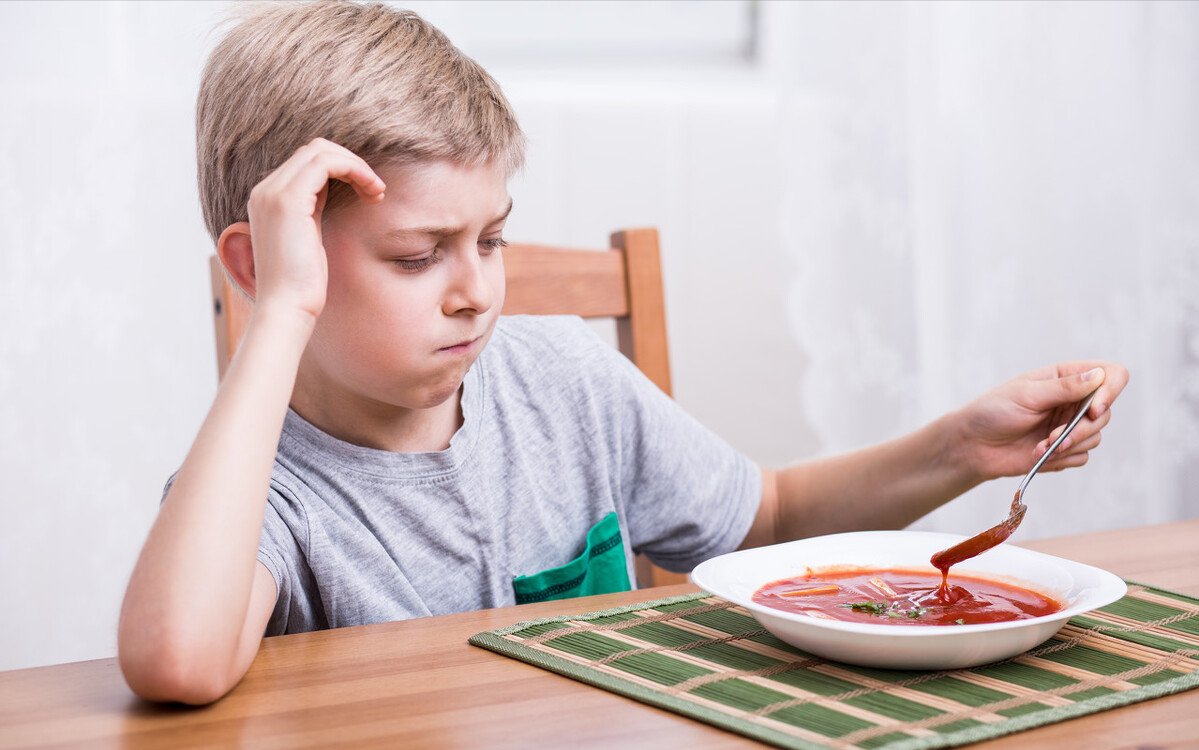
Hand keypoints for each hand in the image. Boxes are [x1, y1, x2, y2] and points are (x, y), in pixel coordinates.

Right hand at [237, 138, 385, 320]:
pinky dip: (354, 170)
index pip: (307, 163)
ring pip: (321, 151)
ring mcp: (273, 193)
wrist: (286, 308)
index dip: (342, 169)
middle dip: (351, 163)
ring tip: (377, 191)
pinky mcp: (288, 200)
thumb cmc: (302, 285)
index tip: (368, 193)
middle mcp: (266, 190)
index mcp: (268, 199)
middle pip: (314, 150)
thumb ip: (312, 211)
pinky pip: (325, 162)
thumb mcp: (309, 239)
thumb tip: (330, 192)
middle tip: (376, 190)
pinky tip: (371, 191)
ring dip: (357, 166)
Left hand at [953, 361, 1129, 481]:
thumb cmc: (993, 411)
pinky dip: (1062, 458)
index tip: (1093, 410)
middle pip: (1105, 413)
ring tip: (1039, 447)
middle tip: (1053, 438)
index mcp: (1065, 377)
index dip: (1110, 391)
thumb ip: (1064, 388)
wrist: (973, 445)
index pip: (1111, 375)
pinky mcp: (1065, 449)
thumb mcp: (1027, 394)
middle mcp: (1073, 400)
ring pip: (1095, 437)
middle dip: (1081, 429)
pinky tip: (1037, 455)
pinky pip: (1082, 456)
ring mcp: (1070, 425)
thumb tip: (1099, 376)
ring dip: (1068, 445)